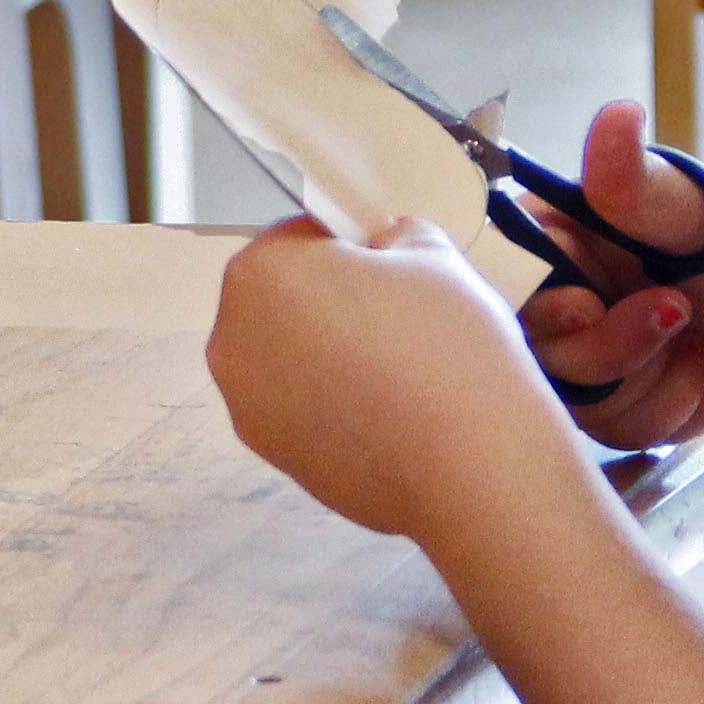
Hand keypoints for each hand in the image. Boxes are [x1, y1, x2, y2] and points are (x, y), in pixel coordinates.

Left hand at [209, 214, 578, 538]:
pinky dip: (333, 408)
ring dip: (329, 358)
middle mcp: (230, 338)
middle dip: (332, 305)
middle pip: (284, 301)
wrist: (473, 468)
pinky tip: (388, 422)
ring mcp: (245, 406)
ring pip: (290, 358)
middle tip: (402, 327)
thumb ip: (395, 235)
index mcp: (259, 273)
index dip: (351, 248)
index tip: (396, 275)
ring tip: (400, 379)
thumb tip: (381, 244)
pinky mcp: (272, 457)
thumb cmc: (449, 344)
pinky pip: (301, 410)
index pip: (300, 238)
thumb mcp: (436, 256)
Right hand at [510, 100, 703, 448]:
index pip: (506, 261)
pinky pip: (614, 429)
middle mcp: (585, 284)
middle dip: (594, 340)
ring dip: (632, 374)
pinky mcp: (648, 401)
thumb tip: (610, 116)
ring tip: (694, 331)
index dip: (524, 291)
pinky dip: (657, 411)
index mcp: (581, 225)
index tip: (581, 298)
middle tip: (668, 312)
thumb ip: (644, 186)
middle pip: (528, 339)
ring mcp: (614, 347)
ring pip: (568, 391)